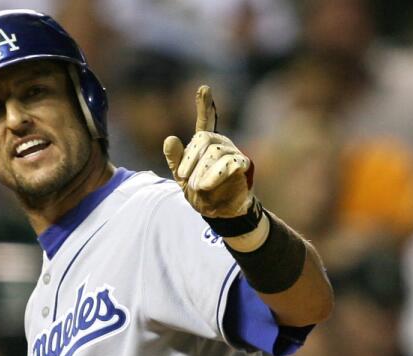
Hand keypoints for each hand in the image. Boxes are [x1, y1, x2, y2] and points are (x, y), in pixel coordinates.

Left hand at [162, 85, 254, 218]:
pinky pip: (230, 164)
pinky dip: (215, 175)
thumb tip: (169, 139)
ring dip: (201, 171)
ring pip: (215, 152)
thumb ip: (175, 159)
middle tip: (183, 177)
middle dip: (190, 159)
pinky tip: (206, 184)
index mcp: (206, 144)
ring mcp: (233, 152)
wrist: (220, 210)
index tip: (203, 88)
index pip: (205, 121)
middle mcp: (221, 143)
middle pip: (203, 139)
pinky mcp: (242, 165)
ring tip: (196, 186)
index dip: (204, 105)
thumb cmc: (202, 190)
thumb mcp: (182, 177)